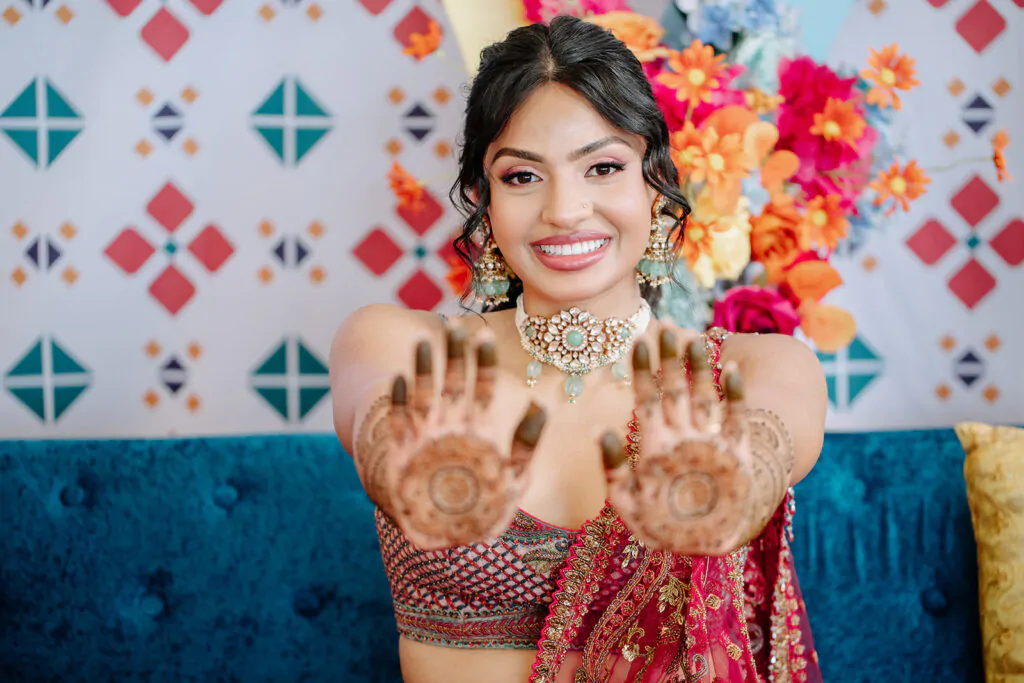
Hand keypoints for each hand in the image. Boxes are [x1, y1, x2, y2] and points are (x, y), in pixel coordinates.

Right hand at [385, 327, 546, 549]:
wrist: (444, 535)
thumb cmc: (481, 509)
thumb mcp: (513, 478)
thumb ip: (527, 444)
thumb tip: (544, 406)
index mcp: (477, 428)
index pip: (481, 387)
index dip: (483, 362)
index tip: (484, 336)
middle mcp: (449, 426)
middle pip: (452, 382)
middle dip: (453, 354)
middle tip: (455, 326)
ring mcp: (423, 436)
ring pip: (423, 394)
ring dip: (424, 369)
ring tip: (424, 343)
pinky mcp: (400, 452)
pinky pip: (399, 421)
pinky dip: (399, 401)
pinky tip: (400, 379)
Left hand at [602, 327, 753, 555]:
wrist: (703, 544)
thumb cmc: (662, 526)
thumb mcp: (628, 502)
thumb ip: (614, 471)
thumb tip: (602, 432)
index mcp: (656, 443)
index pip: (646, 398)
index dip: (642, 371)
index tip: (637, 341)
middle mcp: (682, 436)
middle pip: (674, 390)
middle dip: (670, 361)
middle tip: (666, 330)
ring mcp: (709, 442)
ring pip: (704, 397)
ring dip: (701, 370)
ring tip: (697, 341)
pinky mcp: (736, 453)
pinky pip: (737, 419)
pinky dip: (735, 397)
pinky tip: (731, 371)